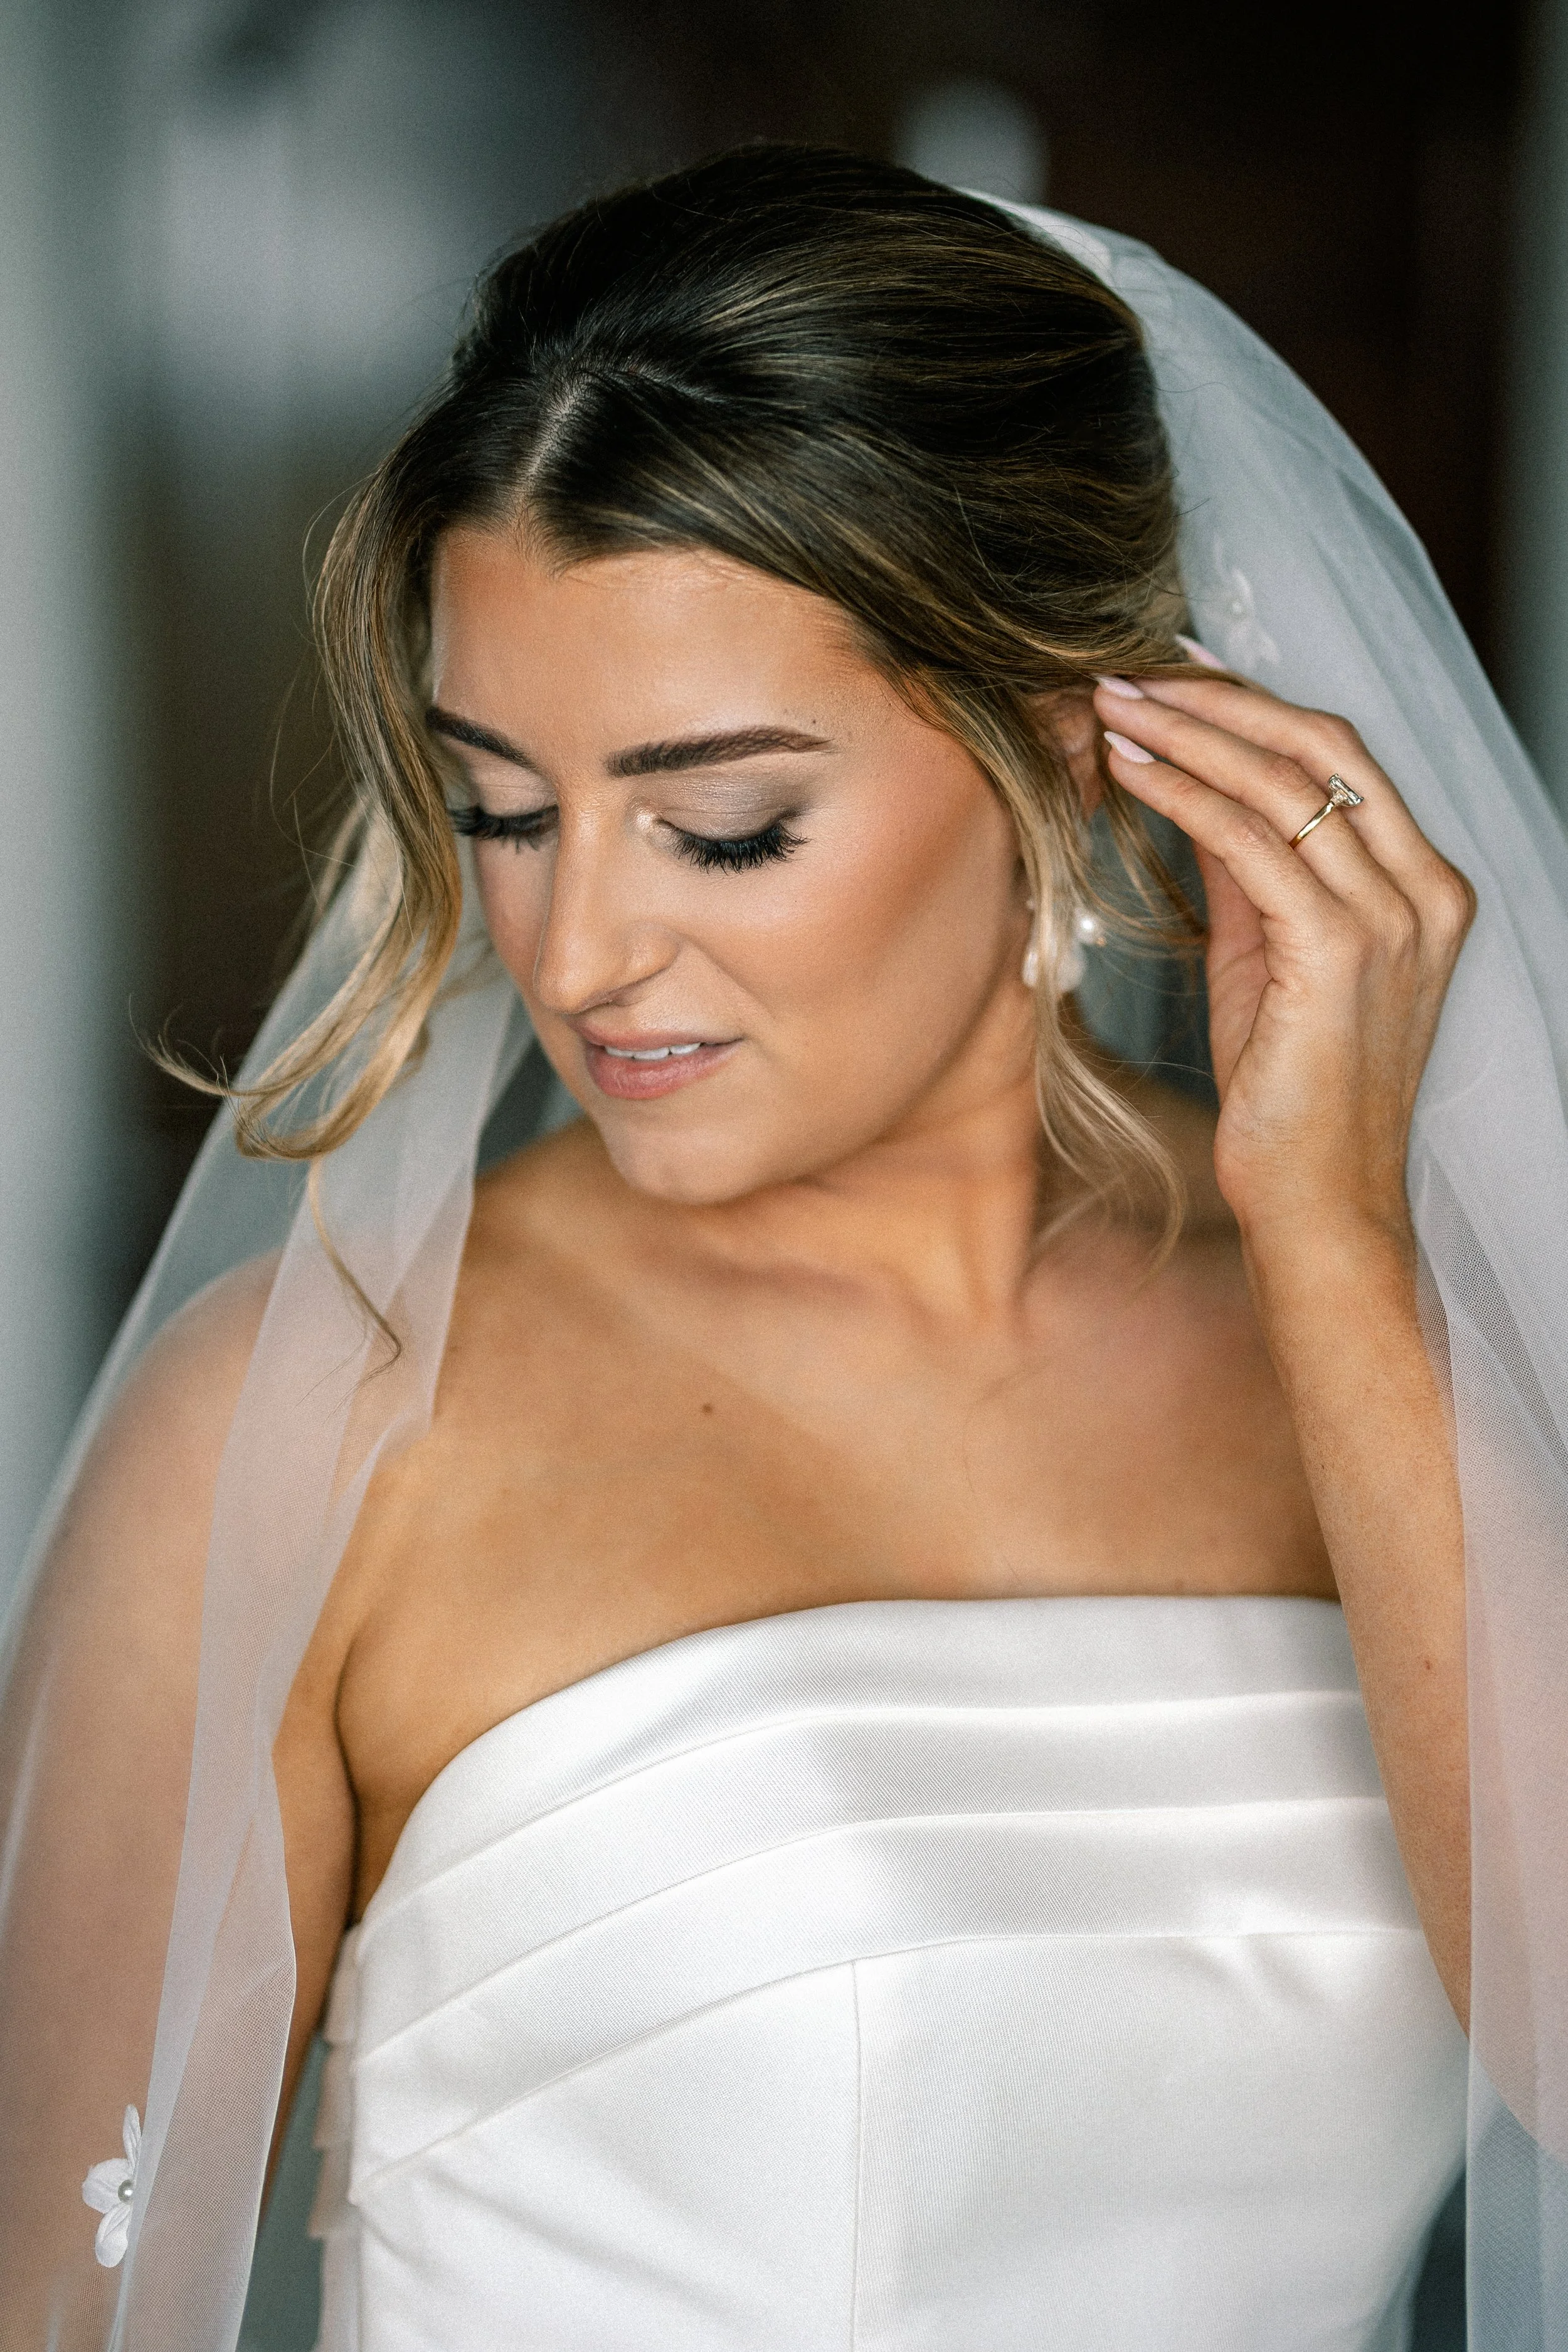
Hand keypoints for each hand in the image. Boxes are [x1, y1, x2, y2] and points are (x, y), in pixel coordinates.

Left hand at [1090, 673, 1474, 1254]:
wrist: (1319, 1202)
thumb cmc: (1291, 1091)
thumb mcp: (1269, 955)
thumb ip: (1248, 869)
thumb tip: (1193, 785)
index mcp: (1425, 886)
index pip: (1340, 755)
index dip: (1253, 702)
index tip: (1174, 672)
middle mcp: (1424, 890)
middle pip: (1319, 745)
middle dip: (1217, 697)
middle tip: (1128, 670)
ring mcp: (1391, 919)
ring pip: (1281, 781)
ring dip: (1186, 733)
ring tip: (1110, 705)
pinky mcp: (1338, 952)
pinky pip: (1249, 843)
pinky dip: (1181, 794)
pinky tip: (1127, 772)